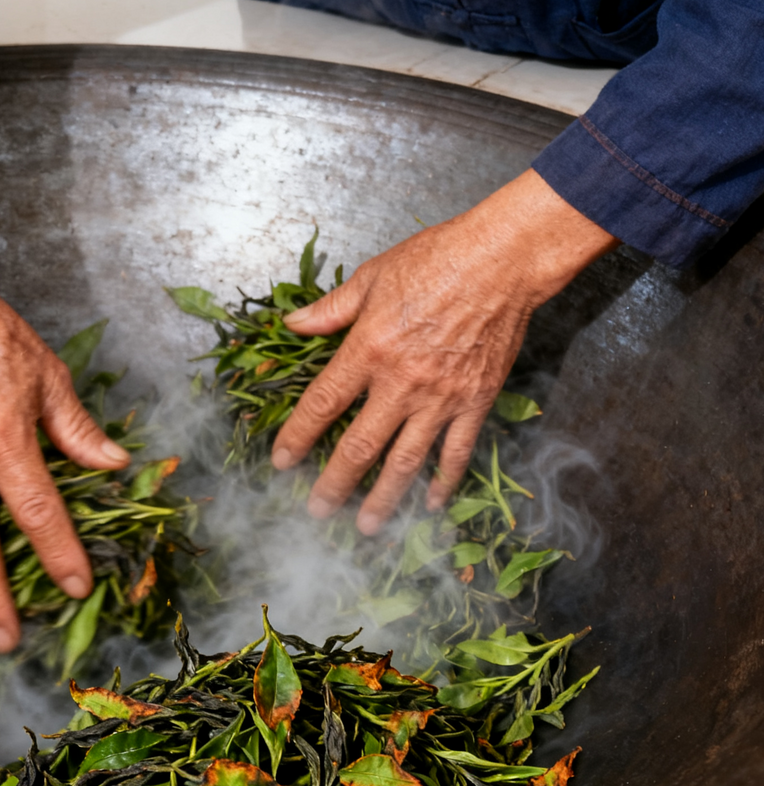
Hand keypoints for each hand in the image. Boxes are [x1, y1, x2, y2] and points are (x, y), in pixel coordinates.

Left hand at [270, 169, 618, 533]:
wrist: (503, 259)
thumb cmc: (437, 260)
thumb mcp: (372, 276)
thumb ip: (330, 310)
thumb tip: (291, 325)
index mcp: (368, 349)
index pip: (322, 404)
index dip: (297, 437)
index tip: (281, 462)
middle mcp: (401, 382)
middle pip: (359, 447)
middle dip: (334, 485)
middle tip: (316, 511)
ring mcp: (440, 397)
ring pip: (405, 461)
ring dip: (383, 498)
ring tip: (366, 527)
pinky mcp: (475, 401)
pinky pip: (456, 451)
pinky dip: (443, 481)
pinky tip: (429, 504)